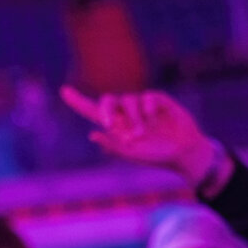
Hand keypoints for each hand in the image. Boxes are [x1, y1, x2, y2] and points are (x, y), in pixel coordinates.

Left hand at [61, 87, 224, 190]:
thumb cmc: (157, 156)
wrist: (184, 153)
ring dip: (133, 118)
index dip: (78, 101)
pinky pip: (147, 97)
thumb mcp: (133, 155)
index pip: (94, 111)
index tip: (63, 91)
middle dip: (105, 108)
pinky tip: (155, 120)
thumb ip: (114, 146)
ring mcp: (143, 106)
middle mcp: (127, 113)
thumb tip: (92, 133)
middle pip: (109, 100)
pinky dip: (148, 109)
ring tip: (142, 135)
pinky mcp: (159, 101)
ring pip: (129, 100)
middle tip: (108, 123)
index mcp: (118, 126)